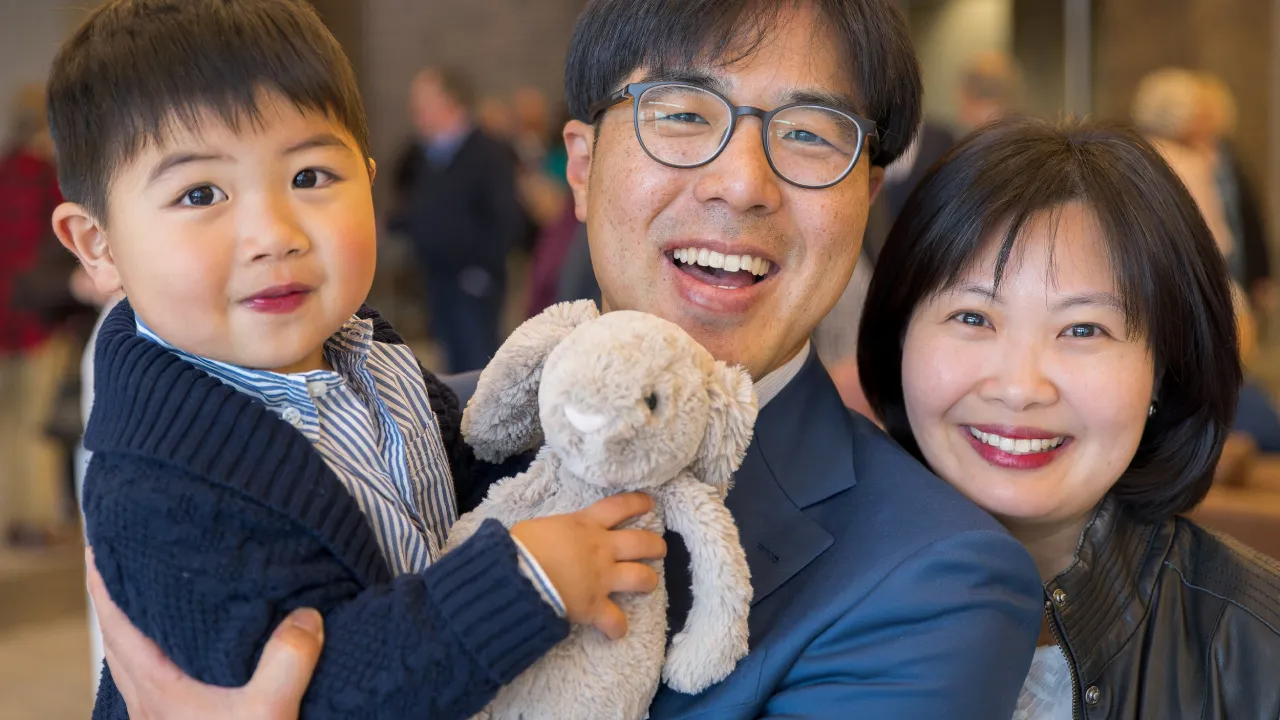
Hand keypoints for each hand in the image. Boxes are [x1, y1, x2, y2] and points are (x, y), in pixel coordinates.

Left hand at [86, 549, 323, 718]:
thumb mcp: (271, 714)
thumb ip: (288, 659)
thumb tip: (306, 615)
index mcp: (160, 689)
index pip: (120, 624)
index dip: (107, 583)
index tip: (102, 545)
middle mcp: (150, 705)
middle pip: (119, 643)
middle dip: (118, 601)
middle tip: (127, 563)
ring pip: (135, 668)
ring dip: (138, 633)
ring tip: (157, 603)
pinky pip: (159, 687)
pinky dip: (162, 661)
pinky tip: (193, 660)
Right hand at [510, 492, 664, 639]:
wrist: (517, 575)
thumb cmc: (521, 546)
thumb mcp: (538, 526)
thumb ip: (555, 530)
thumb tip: (548, 536)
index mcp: (585, 524)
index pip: (618, 507)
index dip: (637, 503)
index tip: (650, 503)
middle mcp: (602, 549)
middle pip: (641, 542)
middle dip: (655, 545)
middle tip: (659, 548)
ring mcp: (602, 578)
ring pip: (642, 577)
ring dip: (649, 581)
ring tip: (649, 584)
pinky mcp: (595, 606)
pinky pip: (615, 621)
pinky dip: (616, 627)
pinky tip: (616, 631)